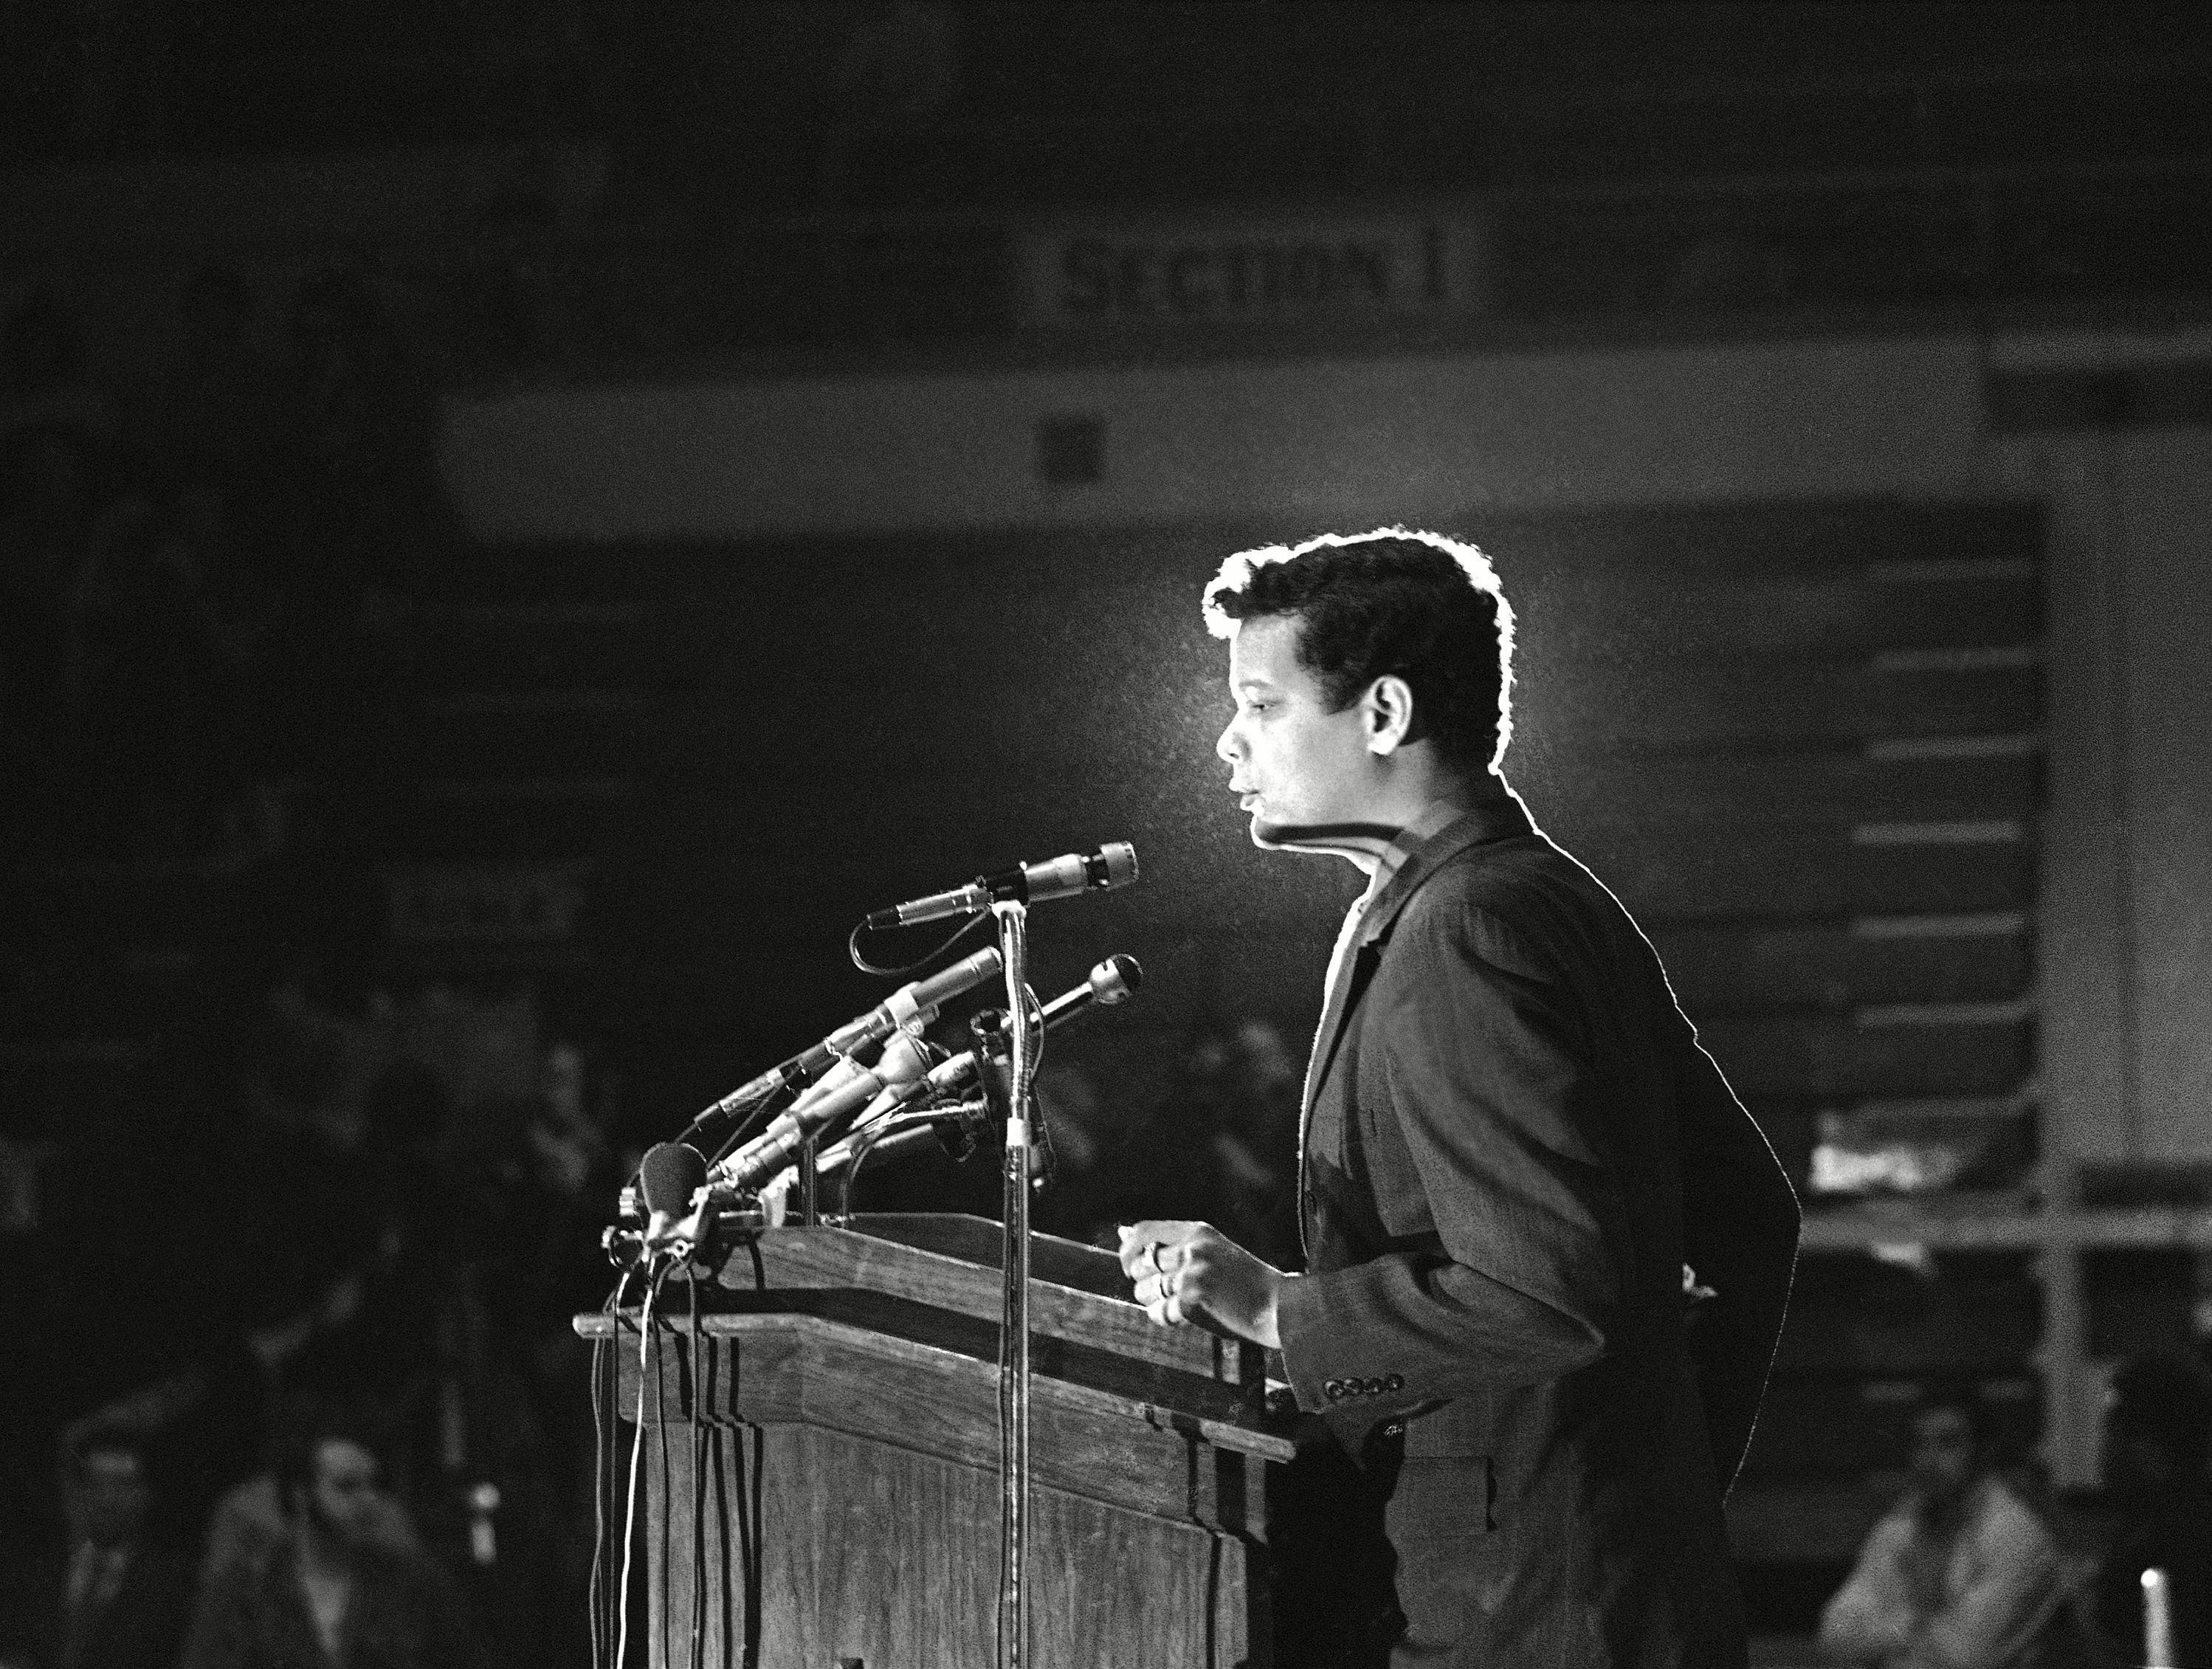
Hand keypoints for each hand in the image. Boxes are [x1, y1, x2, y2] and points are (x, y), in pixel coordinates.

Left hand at [1116, 1220, 1284, 1349]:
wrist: (1279, 1306)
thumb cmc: (1247, 1281)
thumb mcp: (1213, 1250)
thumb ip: (1172, 1242)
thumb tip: (1122, 1232)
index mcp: (1198, 1232)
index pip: (1145, 1231)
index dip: (1128, 1249)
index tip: (1128, 1265)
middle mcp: (1192, 1249)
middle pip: (1140, 1264)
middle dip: (1143, 1281)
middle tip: (1164, 1291)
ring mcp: (1192, 1274)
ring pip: (1145, 1290)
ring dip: (1154, 1301)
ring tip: (1177, 1304)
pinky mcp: (1192, 1301)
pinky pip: (1159, 1312)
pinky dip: (1165, 1318)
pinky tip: (1182, 1317)